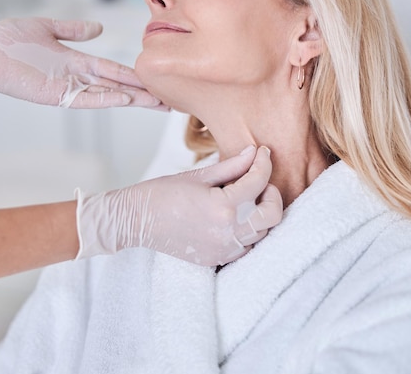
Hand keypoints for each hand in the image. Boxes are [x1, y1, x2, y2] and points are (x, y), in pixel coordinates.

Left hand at [0, 17, 163, 108]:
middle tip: (169, 100)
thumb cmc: (10, 38)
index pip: (114, 70)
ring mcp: (68, 88)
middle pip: (118, 86)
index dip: (136, 75)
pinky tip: (125, 99)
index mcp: (77, 60)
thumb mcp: (47, 27)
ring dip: (133, 100)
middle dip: (143, 93)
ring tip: (157, 103)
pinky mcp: (56, 96)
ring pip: (108, 96)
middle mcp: (77, 77)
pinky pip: (86, 100)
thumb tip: (99, 28)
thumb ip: (73, 30)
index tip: (157, 80)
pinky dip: (106, 99)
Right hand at [75, 146, 282, 265]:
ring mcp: (224, 250)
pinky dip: (248, 231)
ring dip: (261, 213)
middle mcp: (228, 232)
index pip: (258, 181)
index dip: (264, 162)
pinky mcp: (218, 259)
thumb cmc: (163, 194)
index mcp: (223, 207)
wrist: (137, 221)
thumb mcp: (199, 175)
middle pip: (273, 215)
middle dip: (272, 193)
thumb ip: (232, 165)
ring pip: (263, 233)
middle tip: (260, 181)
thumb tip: (254, 151)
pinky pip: (247, 247)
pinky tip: (236, 217)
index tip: (262, 152)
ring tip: (246, 198)